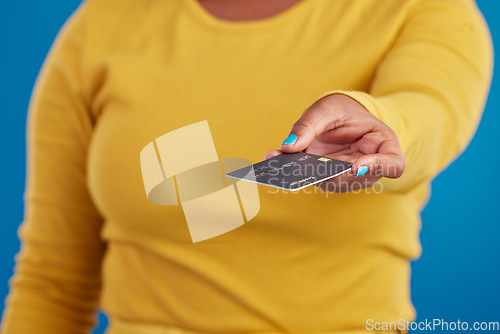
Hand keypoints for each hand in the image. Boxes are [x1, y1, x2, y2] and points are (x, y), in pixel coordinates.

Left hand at [265, 94, 404, 192]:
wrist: (338, 117)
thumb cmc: (343, 111)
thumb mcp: (328, 108)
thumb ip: (311, 125)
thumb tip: (288, 147)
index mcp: (383, 145)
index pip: (393, 164)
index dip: (378, 167)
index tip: (358, 165)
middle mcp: (368, 166)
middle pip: (354, 178)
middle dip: (328, 173)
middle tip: (305, 168)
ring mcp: (347, 176)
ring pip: (329, 181)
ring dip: (305, 173)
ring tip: (279, 159)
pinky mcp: (326, 178)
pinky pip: (311, 178)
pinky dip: (293, 170)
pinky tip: (274, 158)